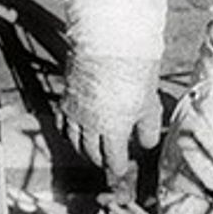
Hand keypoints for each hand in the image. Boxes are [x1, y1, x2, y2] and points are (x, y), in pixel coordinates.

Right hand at [64, 56, 162, 182]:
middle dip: (101, 160)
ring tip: (91, 151)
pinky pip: (62, 124)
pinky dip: (68, 133)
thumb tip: (147, 144)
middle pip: (92, 153)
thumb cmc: (134, 71)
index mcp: (113, 131)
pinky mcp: (66, 98)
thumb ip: (147, 128)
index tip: (121, 170)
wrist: (111, 43)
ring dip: (84, 149)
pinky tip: (73, 133)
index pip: (113, 160)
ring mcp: (75, 113)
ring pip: (75, 141)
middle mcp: (90, 126)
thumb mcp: (150, 104)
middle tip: (107, 162)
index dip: (118, 168)